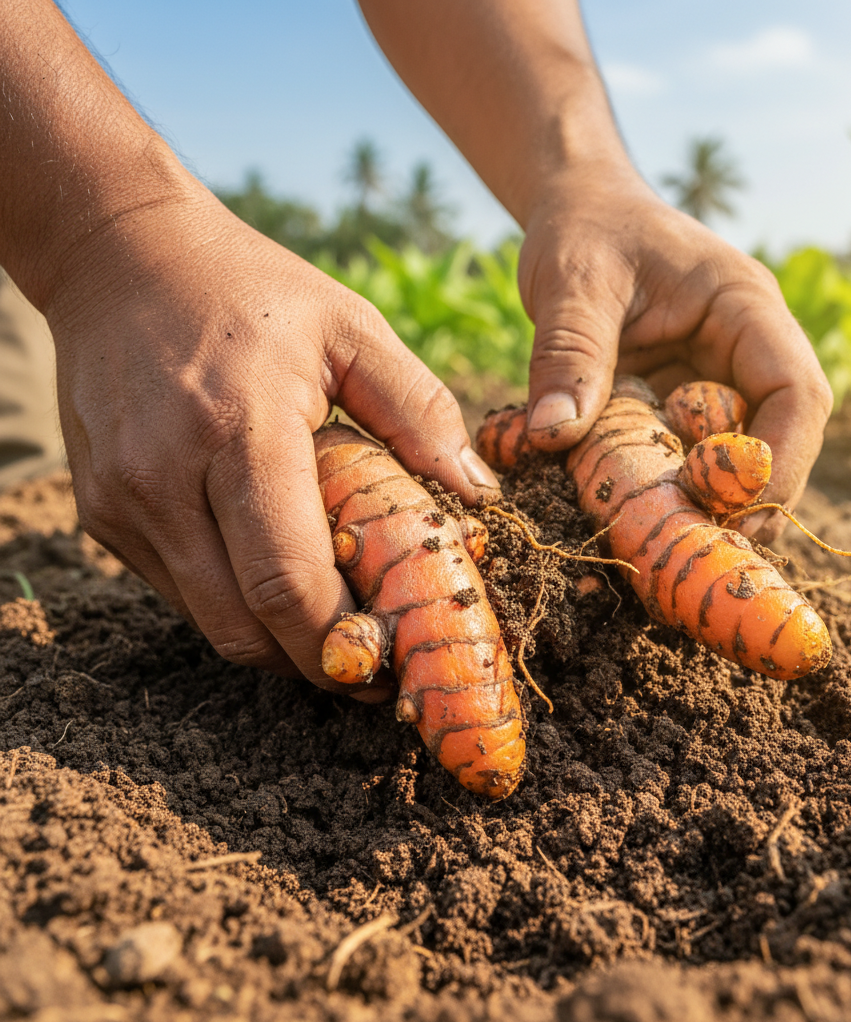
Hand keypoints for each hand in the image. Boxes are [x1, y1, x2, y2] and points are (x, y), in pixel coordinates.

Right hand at [48, 186, 498, 682]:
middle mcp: (165, 479)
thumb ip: (420, 410)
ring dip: (277, 639)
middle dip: (317, 662)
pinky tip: (274, 571)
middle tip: (372, 661)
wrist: (120, 258)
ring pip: (210, 622)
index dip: (346, 640)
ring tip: (334, 622)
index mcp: (239, 430)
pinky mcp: (100, 512)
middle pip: (246, 626)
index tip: (394, 661)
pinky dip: (234, 600)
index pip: (290, 581)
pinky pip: (179, 590)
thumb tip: (478, 493)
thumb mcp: (350, 327)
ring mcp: (122, 502)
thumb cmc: (250, 288)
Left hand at [517, 167, 832, 541]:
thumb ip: (568, 352)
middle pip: (778, 439)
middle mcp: (744, 350)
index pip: (797, 391)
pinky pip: (685, 457)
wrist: (578, 214)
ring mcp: (715, 379)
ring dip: (706, 506)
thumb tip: (552, 436)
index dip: (778, 460)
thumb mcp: (571, 281)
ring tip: (666, 551)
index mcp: (744, 307)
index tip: (729, 508)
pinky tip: (634, 519)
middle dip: (746, 500)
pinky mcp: (680, 403)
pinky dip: (665, 491)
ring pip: (733, 458)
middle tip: (695, 551)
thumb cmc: (584, 229)